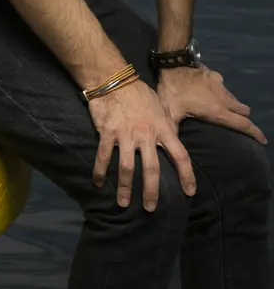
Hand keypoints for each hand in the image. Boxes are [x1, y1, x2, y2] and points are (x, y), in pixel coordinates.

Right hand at [88, 78, 196, 211]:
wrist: (114, 79)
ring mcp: (126, 135)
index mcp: (163, 128)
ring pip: (127, 168)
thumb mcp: (161, 107)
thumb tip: (172, 141)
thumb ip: (166, 125)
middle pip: (152, 169)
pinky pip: (104, 156)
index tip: (189, 192)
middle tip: (150, 208)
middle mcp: (146, 135)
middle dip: (151, 192)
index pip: (181, 156)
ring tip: (123, 203)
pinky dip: (100, 171)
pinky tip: (98, 182)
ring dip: (125, 188)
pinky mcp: (108, 133)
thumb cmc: (140, 93)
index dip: (187, 176)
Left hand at [158, 66, 266, 144]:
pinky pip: (224, 88)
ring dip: (231, 106)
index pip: (243, 125)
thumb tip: (177, 158)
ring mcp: (221, 85)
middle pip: (244, 112)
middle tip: (234, 125)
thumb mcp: (170, 115)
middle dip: (243, 119)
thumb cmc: (171, 90)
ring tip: (218, 111)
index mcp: (217, 111)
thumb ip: (174, 135)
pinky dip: (220, 94)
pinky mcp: (216, 75)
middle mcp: (223, 98)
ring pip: (234, 99)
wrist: (172, 62)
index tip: (263, 140)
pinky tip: (207, 94)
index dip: (255, 133)